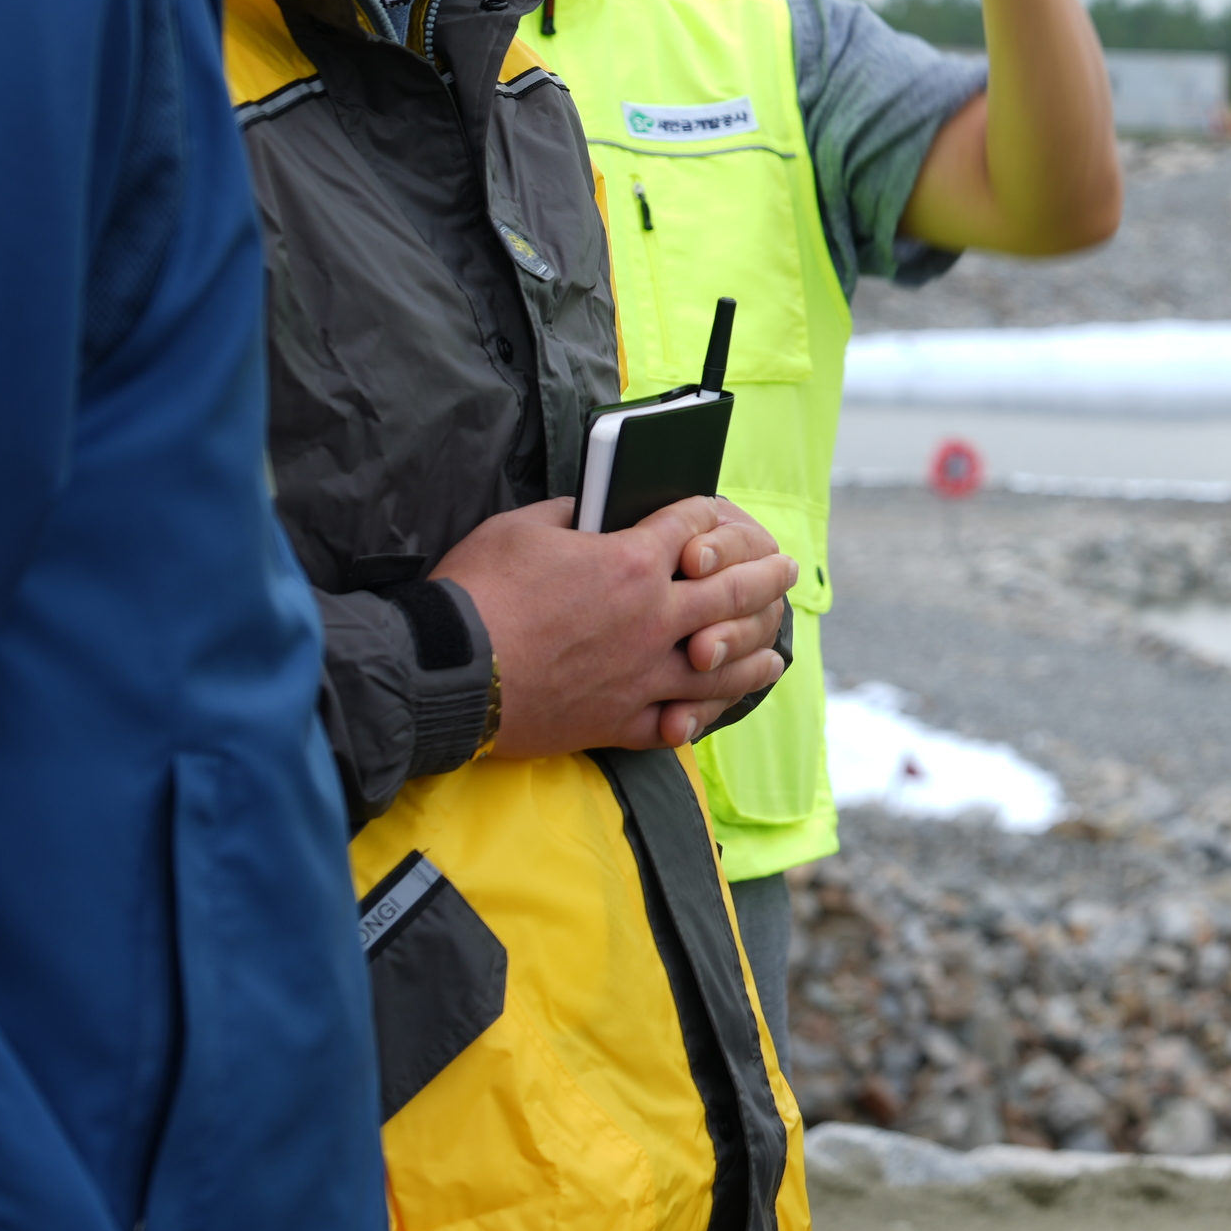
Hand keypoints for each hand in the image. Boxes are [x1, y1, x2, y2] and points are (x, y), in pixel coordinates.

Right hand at [434, 496, 800, 757]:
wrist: (443, 675)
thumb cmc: (476, 594)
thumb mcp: (521, 528)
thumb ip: (571, 515)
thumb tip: (595, 509)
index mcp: (631, 561)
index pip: (691, 526)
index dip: (709, 515)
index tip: (719, 517)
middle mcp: (652, 619)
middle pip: (730, 592)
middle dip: (766, 577)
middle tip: (787, 570)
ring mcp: (642, 675)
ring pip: (720, 665)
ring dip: (755, 651)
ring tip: (776, 645)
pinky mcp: (619, 721)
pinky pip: (678, 720)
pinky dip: (705, 713)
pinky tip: (721, 706)